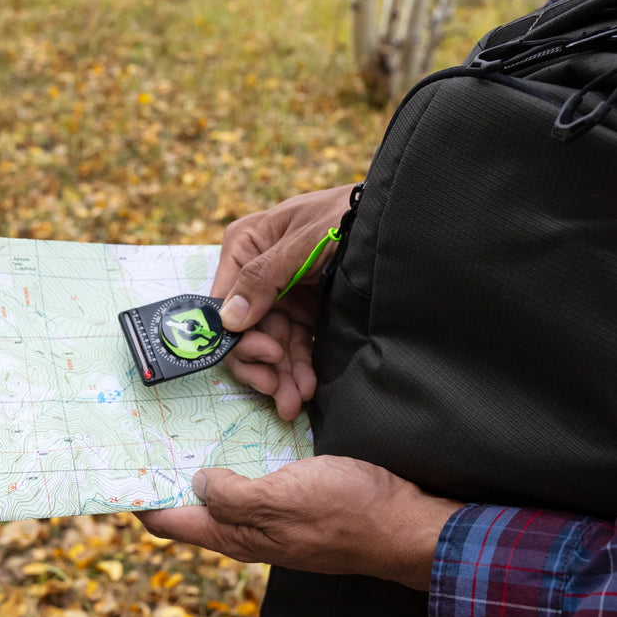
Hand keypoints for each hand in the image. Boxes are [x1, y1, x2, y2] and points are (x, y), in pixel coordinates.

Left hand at [136, 456, 462, 590]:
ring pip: (217, 490)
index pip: (170, 524)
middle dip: (164, 477)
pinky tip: (232, 430)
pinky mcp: (289, 497)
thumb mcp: (284, 499)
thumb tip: (198, 483)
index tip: (114, 473)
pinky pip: (248, 477)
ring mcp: (268, 514)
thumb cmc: (346, 512)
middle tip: (144, 435)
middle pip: (188, 508)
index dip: (138, 503)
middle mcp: (245, 529)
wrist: (403, 523)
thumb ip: (235, 496)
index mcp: (236, 534)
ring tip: (178, 427)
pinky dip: (232, 457)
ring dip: (196, 465)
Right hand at [212, 186, 353, 419]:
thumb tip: (228, 320)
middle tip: (280, 393)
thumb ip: (264, 277)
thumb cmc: (345, 214)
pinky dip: (298, 366)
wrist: (391, 217)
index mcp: (245, 247)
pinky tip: (307, 386)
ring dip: (281, 374)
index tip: (267, 356)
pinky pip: (294, 345)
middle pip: (246, 330)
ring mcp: (279, 295)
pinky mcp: (303, 310)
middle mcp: (255, 275)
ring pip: (270, 344)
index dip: (239, 337)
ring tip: (295, 402)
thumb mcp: (305, 240)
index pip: (225, 302)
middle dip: (263, 365)